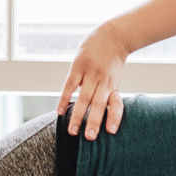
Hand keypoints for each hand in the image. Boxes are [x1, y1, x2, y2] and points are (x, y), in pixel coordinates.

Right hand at [58, 23, 129, 139]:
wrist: (112, 36)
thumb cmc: (112, 63)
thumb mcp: (114, 79)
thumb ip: (107, 94)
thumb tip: (101, 117)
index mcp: (114, 86)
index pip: (116, 104)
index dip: (114, 117)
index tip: (110, 131)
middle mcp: (103, 81)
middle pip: (99, 104)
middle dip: (93, 122)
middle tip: (88, 138)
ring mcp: (90, 73)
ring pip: (84, 98)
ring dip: (77, 115)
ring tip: (72, 131)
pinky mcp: (78, 66)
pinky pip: (70, 85)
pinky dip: (65, 99)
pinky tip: (59, 112)